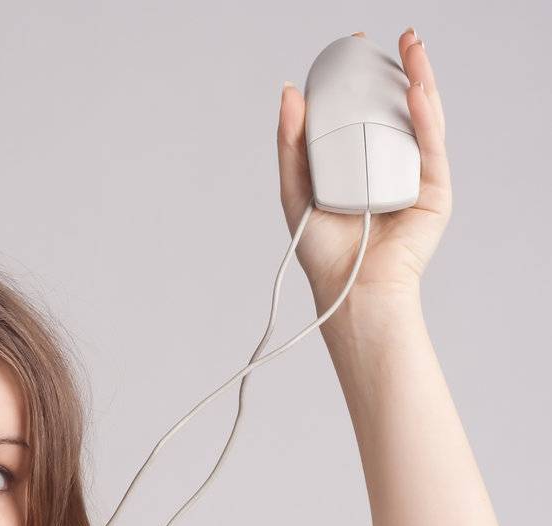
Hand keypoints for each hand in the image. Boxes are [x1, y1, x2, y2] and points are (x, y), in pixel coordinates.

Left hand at [277, 29, 451, 316]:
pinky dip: (424, 116)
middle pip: (394, 107)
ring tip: (411, 48)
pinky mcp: (435, 190)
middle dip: (394, 69)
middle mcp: (388, 165)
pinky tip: (415, 90)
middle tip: (386, 39)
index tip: (350, 49)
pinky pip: (431, 146)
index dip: (359, 77)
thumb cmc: (324, 252)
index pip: (362, 110)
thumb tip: (288, 92)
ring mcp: (414, 175)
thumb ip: (291, 142)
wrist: (352, 289)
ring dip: (419, 79)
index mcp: (358, 162)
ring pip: (420, 118)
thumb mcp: (296, 188)